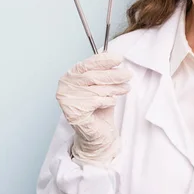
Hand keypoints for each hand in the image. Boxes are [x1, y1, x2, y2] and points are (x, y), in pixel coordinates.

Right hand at [56, 52, 131, 166]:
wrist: (98, 134)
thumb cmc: (100, 109)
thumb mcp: (103, 86)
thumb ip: (104, 73)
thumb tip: (116, 60)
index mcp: (70, 76)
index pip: (87, 64)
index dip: (103, 60)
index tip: (118, 58)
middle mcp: (65, 87)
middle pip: (92, 76)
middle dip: (113, 75)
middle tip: (128, 75)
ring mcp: (67, 100)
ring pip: (96, 89)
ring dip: (114, 88)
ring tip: (125, 88)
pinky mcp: (73, 112)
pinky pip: (95, 101)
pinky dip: (107, 101)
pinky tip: (110, 102)